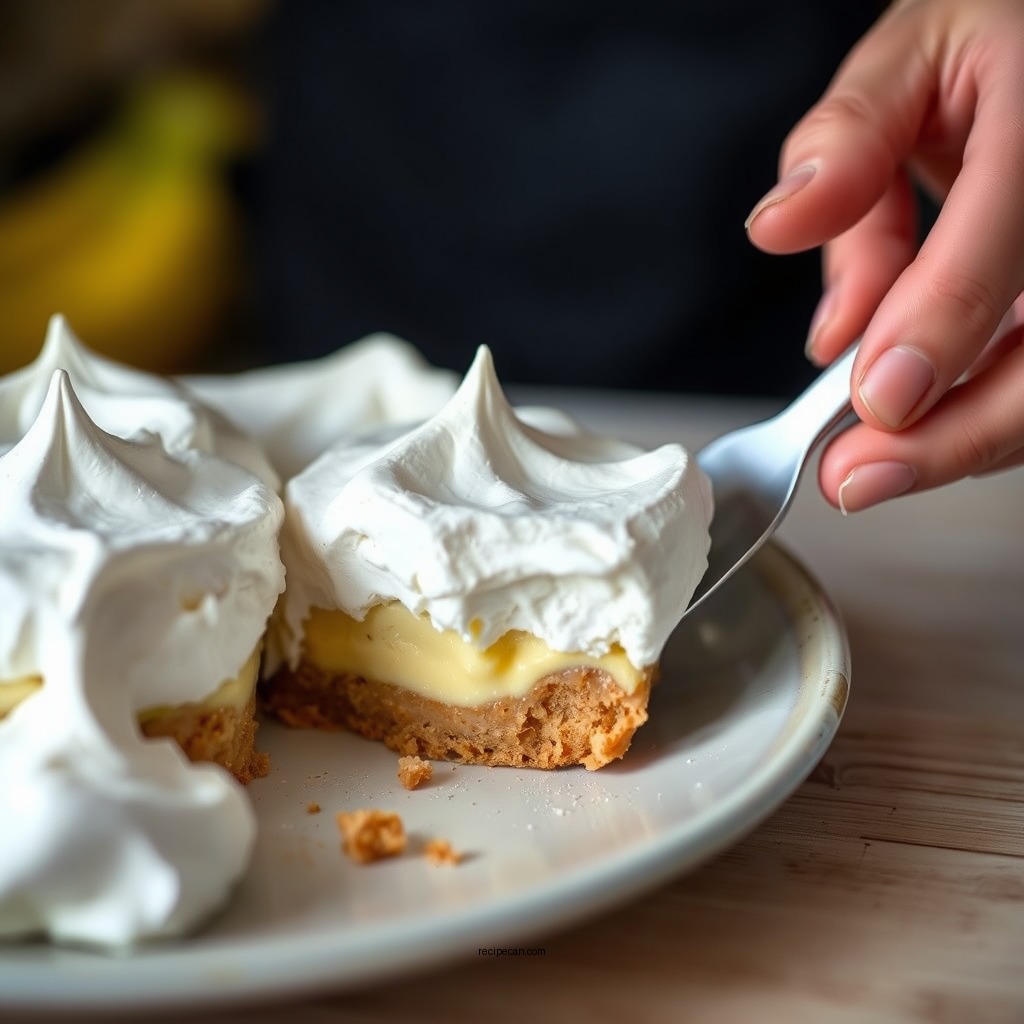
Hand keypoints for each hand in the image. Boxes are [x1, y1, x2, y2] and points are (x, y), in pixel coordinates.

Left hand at [745, 0, 1023, 511]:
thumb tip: (782, 224)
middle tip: (858, 479)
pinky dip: (977, 411)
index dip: (941, 334)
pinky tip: (918, 432)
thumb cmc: (988, 43)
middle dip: (957, 432)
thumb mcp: (909, 54)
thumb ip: (848, 140)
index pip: (1000, 245)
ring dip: (964, 438)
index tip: (872, 404)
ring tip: (872, 470)